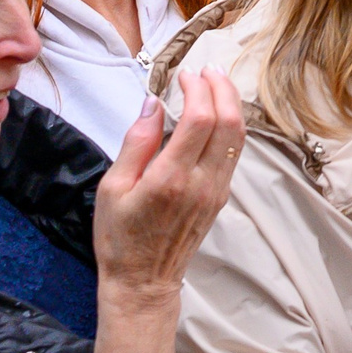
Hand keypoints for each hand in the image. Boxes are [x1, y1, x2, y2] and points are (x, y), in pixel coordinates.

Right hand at [94, 67, 245, 302]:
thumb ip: (136, 142)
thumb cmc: (120, 238)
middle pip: (229, 123)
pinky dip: (231, 126)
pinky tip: (218, 114)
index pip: (200, 119)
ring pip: (238, 138)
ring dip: (232, 104)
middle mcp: (202, 183)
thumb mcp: (113, 188)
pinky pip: (233, 154)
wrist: (144, 282)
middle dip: (222, 88)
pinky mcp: (220, 198)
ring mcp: (216, 191)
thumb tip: (153, 103)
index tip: (184, 75)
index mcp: (171, 178)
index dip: (197, 89)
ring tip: (217, 83)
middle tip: (207, 70)